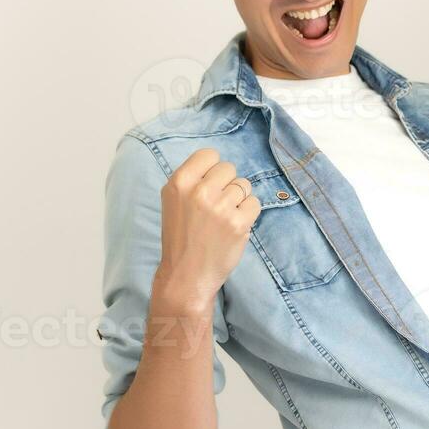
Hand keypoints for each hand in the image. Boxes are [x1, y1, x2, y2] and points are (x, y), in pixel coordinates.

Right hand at [154, 148, 261, 307]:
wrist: (186, 274)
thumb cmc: (181, 236)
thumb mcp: (174, 201)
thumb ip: (193, 179)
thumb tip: (218, 164)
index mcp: (179, 182)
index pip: (209, 154)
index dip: (212, 169)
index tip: (209, 184)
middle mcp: (199, 191)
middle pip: (229, 168)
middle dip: (226, 184)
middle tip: (216, 206)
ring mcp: (220, 207)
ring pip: (244, 185)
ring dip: (238, 199)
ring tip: (223, 218)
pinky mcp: (238, 222)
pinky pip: (254, 203)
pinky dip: (248, 214)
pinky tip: (233, 226)